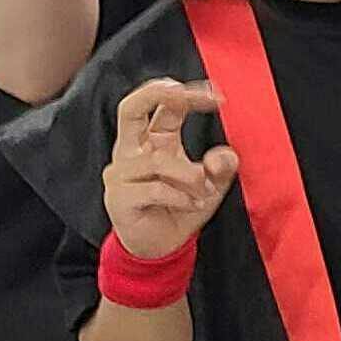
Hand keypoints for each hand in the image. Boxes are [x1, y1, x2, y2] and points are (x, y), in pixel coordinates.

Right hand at [103, 80, 239, 261]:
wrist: (161, 247)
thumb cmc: (182, 208)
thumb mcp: (212, 185)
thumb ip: (221, 167)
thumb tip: (222, 156)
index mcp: (151, 139)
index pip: (160, 103)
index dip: (185, 93)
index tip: (217, 97)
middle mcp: (131, 150)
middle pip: (130, 107)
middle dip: (161, 94)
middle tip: (193, 95)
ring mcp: (120, 174)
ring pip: (157, 161)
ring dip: (190, 175)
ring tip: (204, 191)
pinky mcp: (118, 198)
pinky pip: (154, 189)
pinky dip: (180, 196)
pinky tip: (192, 204)